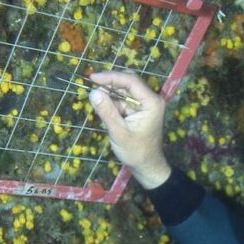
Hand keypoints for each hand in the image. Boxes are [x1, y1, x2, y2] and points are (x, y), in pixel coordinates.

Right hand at [88, 70, 170, 188]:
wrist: (146, 166)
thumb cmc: (136, 152)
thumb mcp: (119, 132)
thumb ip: (107, 112)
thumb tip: (93, 92)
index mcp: (151, 102)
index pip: (131, 81)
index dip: (111, 77)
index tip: (92, 78)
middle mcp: (150, 99)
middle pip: (128, 82)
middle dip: (109, 83)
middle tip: (91, 86)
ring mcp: (144, 104)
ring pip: (124, 90)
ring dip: (110, 95)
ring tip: (99, 106)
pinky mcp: (138, 110)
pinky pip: (123, 100)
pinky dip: (112, 103)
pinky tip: (106, 114)